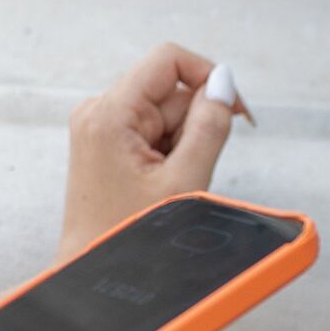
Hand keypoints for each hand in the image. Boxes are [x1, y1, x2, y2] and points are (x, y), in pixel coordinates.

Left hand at [62, 44, 242, 256]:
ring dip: (182, 143)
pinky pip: (152, 130)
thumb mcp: (185, 180)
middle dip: (194, 125)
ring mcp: (99, 125)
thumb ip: (210, 126)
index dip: (209, 76)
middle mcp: (98, 111)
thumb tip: (225, 82)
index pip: (169, 59)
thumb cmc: (129, 235)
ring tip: (169, 183)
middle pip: (170, 90)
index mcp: (109, 113)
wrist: (92, 271)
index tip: (237, 111)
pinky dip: (168, 152)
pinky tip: (159, 183)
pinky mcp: (105, 141)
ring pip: (166, 113)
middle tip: (190, 170)